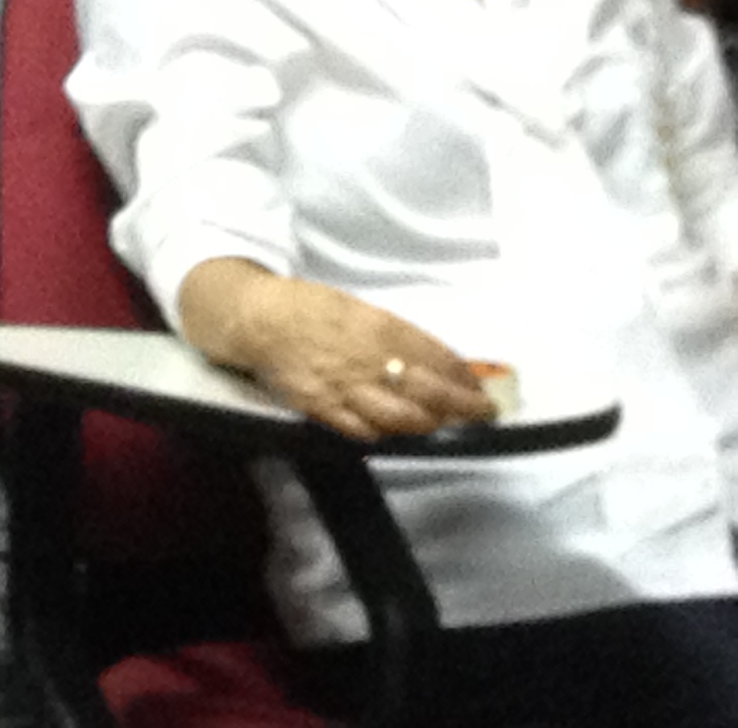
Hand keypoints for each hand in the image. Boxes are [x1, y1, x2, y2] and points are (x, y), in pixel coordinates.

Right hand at [209, 269, 497, 442]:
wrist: (258, 319)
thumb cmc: (312, 308)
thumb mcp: (358, 308)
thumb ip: (395, 335)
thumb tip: (435, 361)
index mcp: (378, 326)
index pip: (435, 357)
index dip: (464, 376)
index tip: (481, 388)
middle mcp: (367, 359)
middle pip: (427, 392)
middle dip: (462, 406)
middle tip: (482, 413)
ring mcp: (345, 388)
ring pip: (401, 418)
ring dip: (430, 423)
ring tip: (443, 424)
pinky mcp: (323, 408)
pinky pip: (364, 431)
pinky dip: (388, 434)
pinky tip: (400, 432)